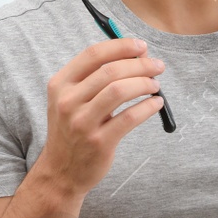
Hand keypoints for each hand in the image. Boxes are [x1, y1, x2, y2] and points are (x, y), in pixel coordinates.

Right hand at [33, 37, 164, 197]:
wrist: (61, 170)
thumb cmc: (72, 129)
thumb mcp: (69, 99)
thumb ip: (93, 77)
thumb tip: (134, 56)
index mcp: (60, 84)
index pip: (93, 54)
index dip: (121, 46)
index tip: (141, 47)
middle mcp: (68, 101)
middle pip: (110, 70)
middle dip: (140, 64)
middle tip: (157, 66)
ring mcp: (82, 122)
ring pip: (120, 90)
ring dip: (145, 83)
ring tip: (156, 85)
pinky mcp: (99, 142)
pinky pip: (130, 117)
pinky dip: (148, 107)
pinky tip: (156, 103)